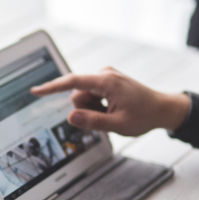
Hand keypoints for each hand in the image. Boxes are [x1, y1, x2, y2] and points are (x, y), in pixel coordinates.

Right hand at [30, 67, 190, 135]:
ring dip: (91, 109)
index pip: (72, 83)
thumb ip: (92, 121)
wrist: (163, 109)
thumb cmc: (144, 116)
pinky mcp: (107, 82)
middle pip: (77, 94)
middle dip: (84, 109)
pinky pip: (91, 96)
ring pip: (83, 97)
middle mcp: (104, 75)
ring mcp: (106, 78)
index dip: (51, 88)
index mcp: (107, 82)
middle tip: (105, 117)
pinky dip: (96, 106)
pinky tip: (111, 109)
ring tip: (110, 113)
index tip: (35, 91)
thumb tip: (70, 118)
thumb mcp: (117, 124)